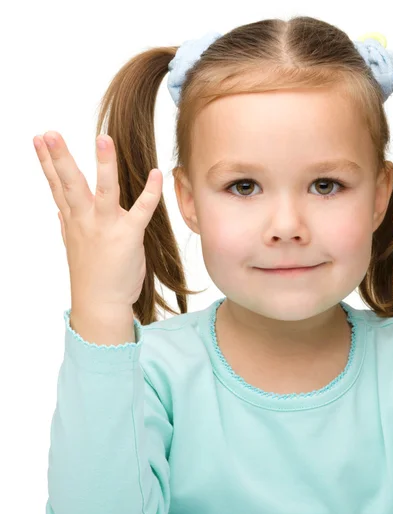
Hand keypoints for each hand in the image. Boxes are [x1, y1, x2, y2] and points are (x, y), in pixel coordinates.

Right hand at [33, 131, 162, 308]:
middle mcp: (86, 221)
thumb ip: (68, 225)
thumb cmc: (92, 276)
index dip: (46, 162)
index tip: (39, 139)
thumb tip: (59, 211)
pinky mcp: (128, 236)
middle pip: (69, 184)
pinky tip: (156, 173)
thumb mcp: (74, 247)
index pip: (56, 186)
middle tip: (51, 134)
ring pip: (104, 191)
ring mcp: (106, 228)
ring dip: (104, 166)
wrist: (101, 303)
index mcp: (73, 221)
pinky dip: (150, 192)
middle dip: (59, 158)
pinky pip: (141, 210)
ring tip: (102, 140)